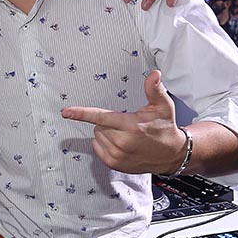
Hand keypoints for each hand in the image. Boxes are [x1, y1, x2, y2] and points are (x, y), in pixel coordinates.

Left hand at [60, 70, 186, 174]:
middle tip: (126, 124)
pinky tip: (120, 144)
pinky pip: (97, 148)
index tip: (66, 112)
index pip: (100, 117)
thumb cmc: (164, 128)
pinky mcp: (114, 164)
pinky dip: (104, 144)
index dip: (81, 113)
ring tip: (126, 135)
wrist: (171, 154)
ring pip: (97, 136)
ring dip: (106, 133)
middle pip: (98, 125)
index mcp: (131, 126)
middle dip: (108, 122)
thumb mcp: (162, 106)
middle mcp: (122, 142)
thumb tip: (154, 74)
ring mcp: (117, 155)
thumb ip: (154, 89)